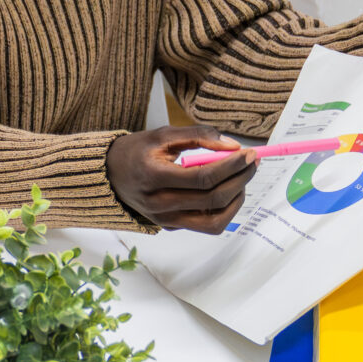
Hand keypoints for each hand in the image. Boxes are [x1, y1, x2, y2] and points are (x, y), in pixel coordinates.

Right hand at [106, 125, 252, 232]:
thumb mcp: (163, 134)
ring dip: (236, 200)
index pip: (203, 178)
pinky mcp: (171, 227)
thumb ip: (198, 135)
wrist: (110, 175)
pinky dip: (224, 211)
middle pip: (212, 199)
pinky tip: (228, 192)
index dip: (231, 166)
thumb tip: (232, 146)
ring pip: (214, 221)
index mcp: (153, 177)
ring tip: (242, 179)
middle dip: (240, 179)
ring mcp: (165, 220)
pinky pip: (206, 226)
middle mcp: (158, 204)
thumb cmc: (137, 151)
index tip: (248, 153)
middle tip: (252, 162)